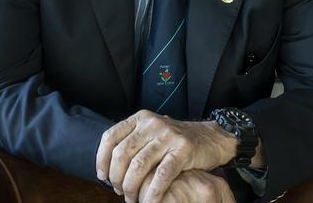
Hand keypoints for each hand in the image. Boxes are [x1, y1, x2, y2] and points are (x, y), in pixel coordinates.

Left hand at [96, 109, 236, 202]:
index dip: (102, 159)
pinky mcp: (183, 150)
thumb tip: (106, 165)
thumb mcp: (152, 133)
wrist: (210, 138)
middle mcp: (152, 124)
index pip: (111, 137)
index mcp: (140, 118)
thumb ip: (133, 142)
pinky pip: (161, 175)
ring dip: (131, 188)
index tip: (103, 177)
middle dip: (116, 178)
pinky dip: (152, 193)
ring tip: (132, 199)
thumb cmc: (176, 141)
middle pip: (122, 154)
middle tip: (119, 191)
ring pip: (139, 166)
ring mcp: (168, 136)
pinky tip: (149, 202)